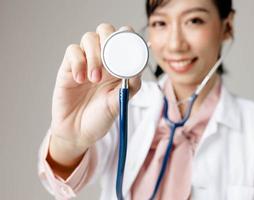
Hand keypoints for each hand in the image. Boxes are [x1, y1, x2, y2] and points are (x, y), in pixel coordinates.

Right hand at [48, 24, 140, 166]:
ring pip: (89, 38)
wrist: (79, 132)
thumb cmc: (101, 117)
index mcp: (119, 65)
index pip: (123, 38)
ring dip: (94, 56)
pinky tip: (80, 80)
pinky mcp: (68, 67)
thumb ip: (130, 85)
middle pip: (105, 30)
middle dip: (108, 39)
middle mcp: (103, 60)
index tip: (129, 46)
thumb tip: (138, 67)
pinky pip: (72, 51)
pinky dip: (78, 62)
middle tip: (110, 58)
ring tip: (95, 79)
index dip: (127, 35)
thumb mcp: (120, 102)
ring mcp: (85, 62)